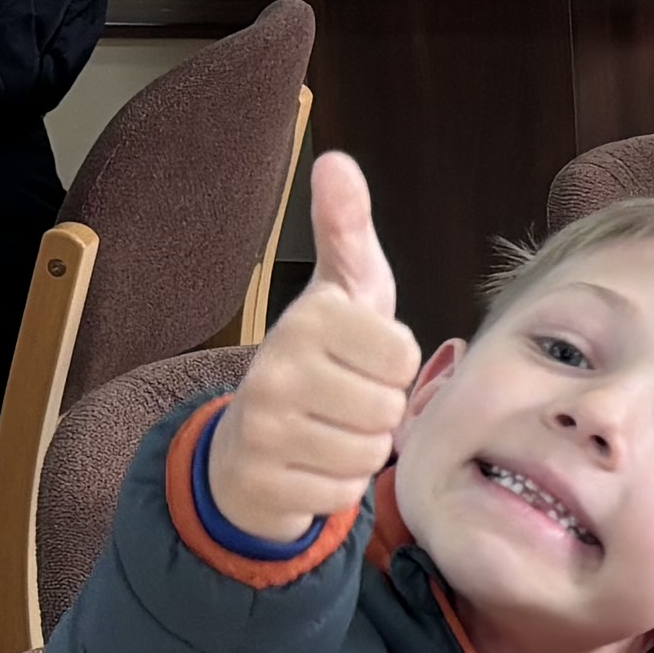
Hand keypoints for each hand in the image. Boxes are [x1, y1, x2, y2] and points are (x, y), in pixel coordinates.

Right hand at [206, 154, 423, 543]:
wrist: (251, 441)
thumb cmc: (319, 357)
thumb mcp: (342, 289)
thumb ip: (347, 227)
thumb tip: (335, 159)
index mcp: (307, 320)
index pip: (402, 354)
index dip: (394, 363)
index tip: (363, 357)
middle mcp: (276, 370)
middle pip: (389, 408)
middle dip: (380, 410)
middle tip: (347, 398)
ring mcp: (264, 430)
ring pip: (368, 453)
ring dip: (361, 448)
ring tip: (330, 427)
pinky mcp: (262, 483)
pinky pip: (342, 493)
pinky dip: (337, 485)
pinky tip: (311, 463)